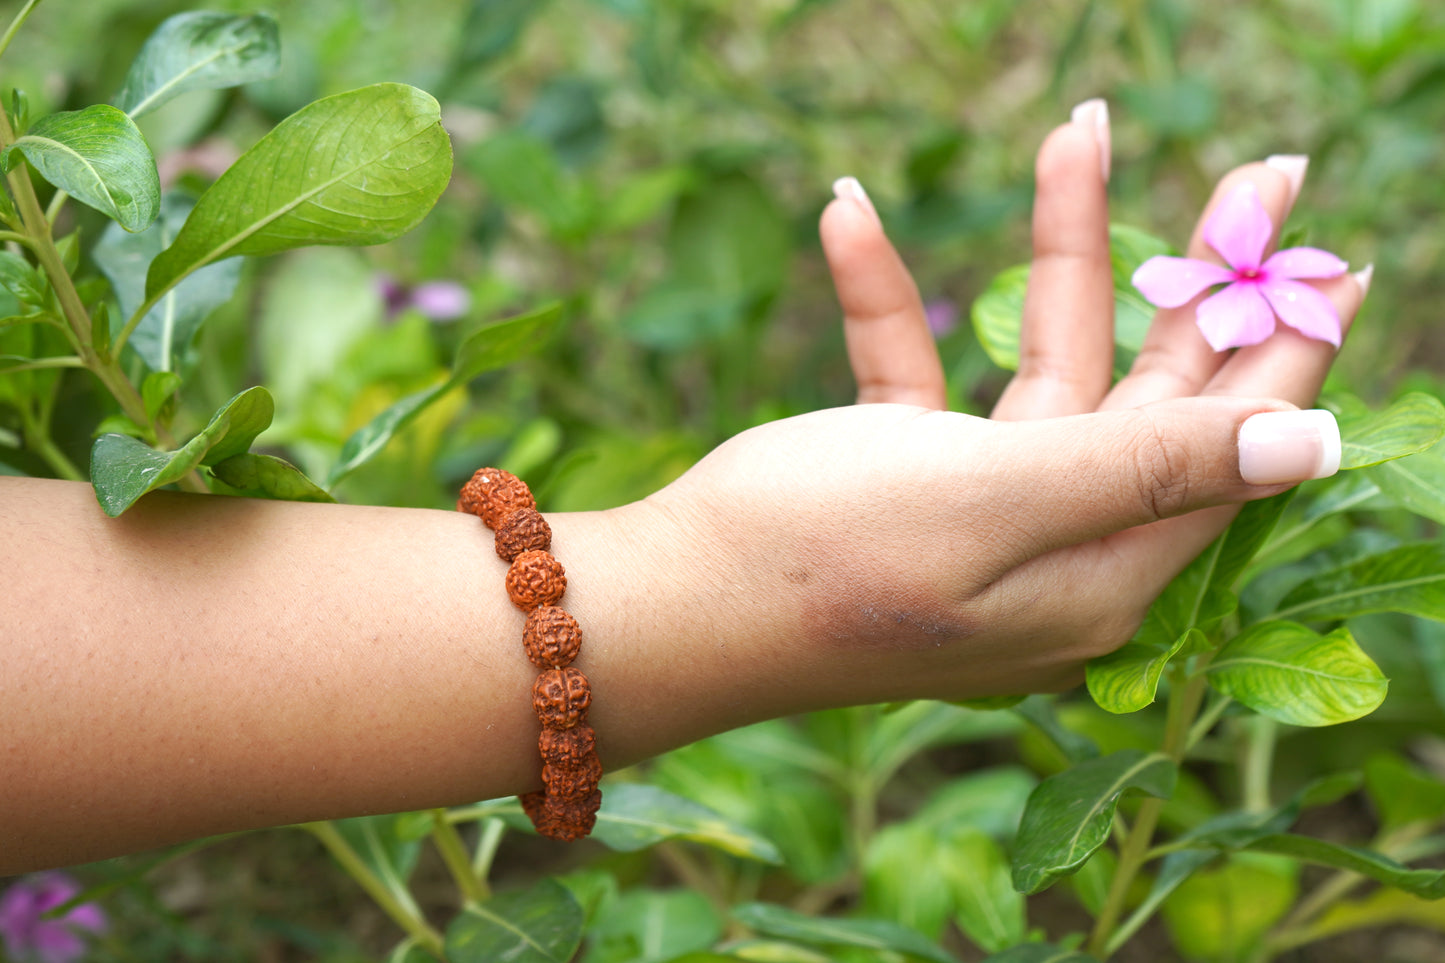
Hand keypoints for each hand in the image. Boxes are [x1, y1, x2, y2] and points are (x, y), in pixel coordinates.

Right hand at [644, 105, 1367, 700]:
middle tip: (1260, 171)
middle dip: (1193, 275)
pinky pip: (922, 381)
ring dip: (1054, 253)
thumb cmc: (820, 558)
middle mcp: (1053, 549)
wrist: (662, 610)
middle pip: (1154, 395)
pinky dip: (893, 304)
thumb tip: (1318, 446)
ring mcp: (976, 515)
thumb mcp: (994, 501)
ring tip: (1076, 135)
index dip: (1285, 345)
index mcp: (1098, 574)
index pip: (1230, 449)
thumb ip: (1150, 468)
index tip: (1328, 247)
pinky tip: (848, 218)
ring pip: (1049, 367)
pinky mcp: (901, 483)